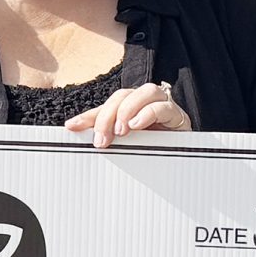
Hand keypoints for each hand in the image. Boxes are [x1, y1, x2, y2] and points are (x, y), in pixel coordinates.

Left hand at [67, 80, 190, 150]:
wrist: (183, 165)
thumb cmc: (152, 152)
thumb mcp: (124, 146)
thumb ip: (105, 137)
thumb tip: (75, 131)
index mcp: (130, 109)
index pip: (106, 106)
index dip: (89, 115)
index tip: (72, 126)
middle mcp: (145, 103)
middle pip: (123, 95)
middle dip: (108, 115)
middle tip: (102, 139)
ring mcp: (163, 106)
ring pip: (146, 91)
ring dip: (129, 109)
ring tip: (121, 130)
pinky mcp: (178, 116)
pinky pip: (164, 106)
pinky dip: (148, 113)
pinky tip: (138, 125)